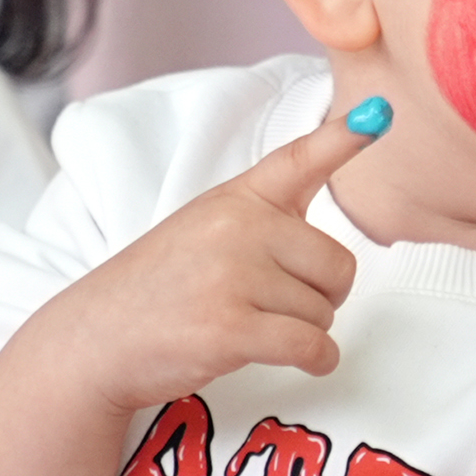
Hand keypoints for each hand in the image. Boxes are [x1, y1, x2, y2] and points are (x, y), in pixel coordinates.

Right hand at [7, 97, 384, 417]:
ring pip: (325, 311)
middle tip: (275, 304)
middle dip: (321, 295)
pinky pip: (312, 345)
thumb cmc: (161, 289)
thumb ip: (265, 222)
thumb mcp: (206, 230)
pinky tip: (304, 360)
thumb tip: (334, 238)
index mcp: (236, 199)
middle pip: (339, 266)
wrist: (95, 340)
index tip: (380, 115)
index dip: (343, 138)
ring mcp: (232, 276)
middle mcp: (237, 227)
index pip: (298, 160)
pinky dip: (318, 360)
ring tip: (254, 326)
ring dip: (305, 330)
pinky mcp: (230, 327)